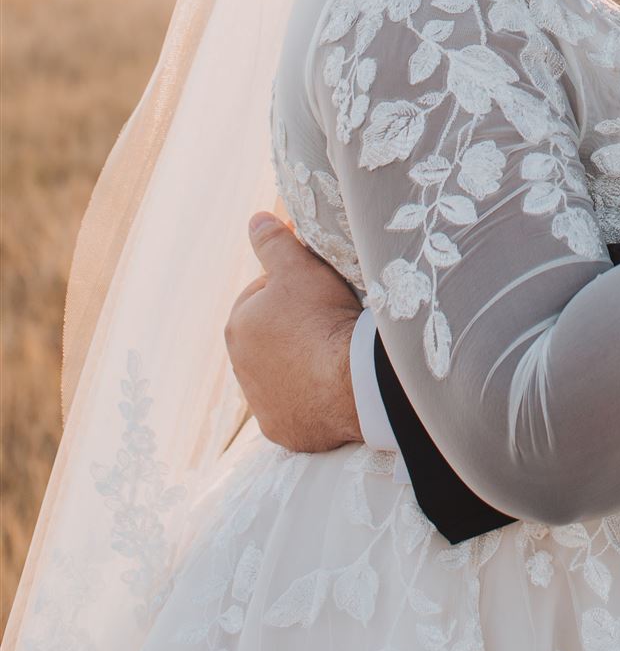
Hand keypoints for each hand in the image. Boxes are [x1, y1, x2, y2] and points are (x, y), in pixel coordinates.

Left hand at [224, 212, 363, 450]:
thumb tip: (255, 220)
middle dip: (291, 325)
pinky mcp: (283, 430)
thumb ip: (274, 242)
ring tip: (332, 349)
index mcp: (238, 326)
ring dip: (300, 360)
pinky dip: (310, 395)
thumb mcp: (299, 268)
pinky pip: (295, 406)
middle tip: (328, 317)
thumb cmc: (322, 318)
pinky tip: (331, 383)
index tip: (319, 287)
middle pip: (269, 336)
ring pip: (280, 372)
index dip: (291, 286)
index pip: (262, 296)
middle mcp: (240, 369)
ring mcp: (262, 405)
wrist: (350, 382)